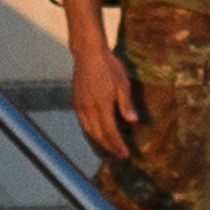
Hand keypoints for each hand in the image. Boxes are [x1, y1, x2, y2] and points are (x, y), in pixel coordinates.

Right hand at [69, 38, 138, 160]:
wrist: (88, 53)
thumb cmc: (109, 66)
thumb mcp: (123, 83)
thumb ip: (126, 104)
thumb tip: (133, 121)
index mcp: (101, 104)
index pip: (110, 132)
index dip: (117, 145)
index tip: (125, 154)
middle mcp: (88, 108)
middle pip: (98, 135)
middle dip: (109, 148)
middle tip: (119, 156)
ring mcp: (80, 106)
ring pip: (88, 132)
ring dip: (99, 144)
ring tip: (108, 152)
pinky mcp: (76, 103)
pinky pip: (83, 124)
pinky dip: (91, 134)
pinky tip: (98, 137)